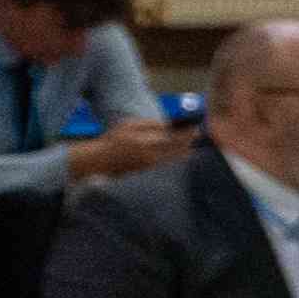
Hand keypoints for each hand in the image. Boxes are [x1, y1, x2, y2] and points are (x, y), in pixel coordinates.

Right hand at [65, 122, 191, 180]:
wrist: (100, 161)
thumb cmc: (113, 139)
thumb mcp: (129, 125)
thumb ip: (150, 124)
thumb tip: (170, 125)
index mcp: (146, 143)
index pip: (175, 139)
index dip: (188, 133)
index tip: (196, 127)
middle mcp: (151, 157)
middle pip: (180, 150)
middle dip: (190, 142)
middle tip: (197, 133)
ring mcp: (152, 167)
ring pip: (177, 160)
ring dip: (186, 150)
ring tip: (191, 142)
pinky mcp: (150, 173)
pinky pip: (170, 165)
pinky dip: (177, 158)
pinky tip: (181, 152)